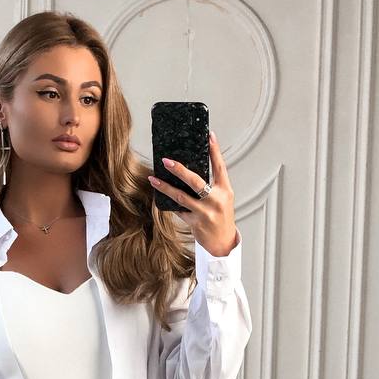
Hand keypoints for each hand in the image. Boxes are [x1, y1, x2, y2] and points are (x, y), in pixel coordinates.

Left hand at [147, 130, 239, 257]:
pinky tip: (160, 198)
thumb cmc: (221, 218)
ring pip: (181, 197)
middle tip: (166, 161)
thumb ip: (212, 186)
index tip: (208, 136)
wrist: (223, 242)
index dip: (215, 150)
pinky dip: (170, 204)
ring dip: (165, 187)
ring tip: (153, 179)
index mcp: (225, 190)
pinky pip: (179, 210)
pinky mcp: (195, 223)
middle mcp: (215, 200)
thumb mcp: (222, 199)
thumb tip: (191, 171)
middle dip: (179, 170)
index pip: (220, 167)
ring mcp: (205, 213)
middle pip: (195, 181)